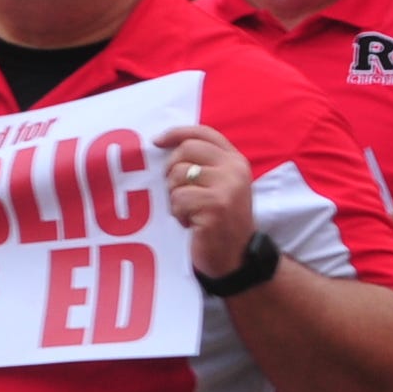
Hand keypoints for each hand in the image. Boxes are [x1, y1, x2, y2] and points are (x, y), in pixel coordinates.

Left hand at [154, 123, 256, 279]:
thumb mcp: (221, 187)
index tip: (156, 141)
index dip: (177, 133)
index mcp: (236, 161)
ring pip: (178, 175)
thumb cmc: (221, 222)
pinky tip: (191, 224)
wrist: (236, 258)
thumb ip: (204, 165)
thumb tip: (165, 146)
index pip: (203, 133)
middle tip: (177, 193)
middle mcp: (234, 170)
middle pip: (186, 150)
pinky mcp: (215, 206)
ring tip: (189, 212)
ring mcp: (227, 187)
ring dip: (175, 196)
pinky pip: (178, 199)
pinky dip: (178, 213)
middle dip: (171, 171)